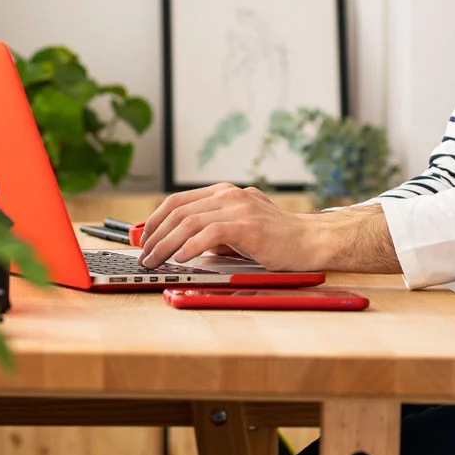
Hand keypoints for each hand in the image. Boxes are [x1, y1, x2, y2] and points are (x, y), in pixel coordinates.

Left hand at [138, 184, 400, 273]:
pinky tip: (180, 258)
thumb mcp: (239, 231)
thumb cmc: (276, 240)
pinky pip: (209, 233)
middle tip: (144, 255)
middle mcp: (229, 195)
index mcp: (224, 193)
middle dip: (154, 234)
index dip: (155, 219)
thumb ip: (212, 233)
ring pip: (188, 221)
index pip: (178, 201)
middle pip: (178, 210)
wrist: (311, 241)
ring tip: (155, 260)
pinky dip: (190, 246)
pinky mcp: (247, 225)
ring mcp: (238, 207)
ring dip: (166, 243)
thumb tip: (179, 246)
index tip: (143, 238)